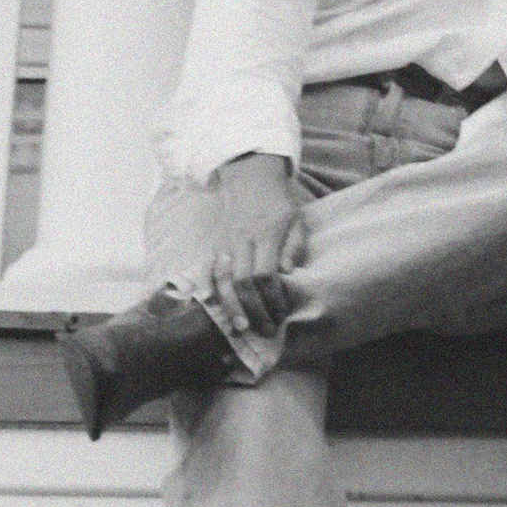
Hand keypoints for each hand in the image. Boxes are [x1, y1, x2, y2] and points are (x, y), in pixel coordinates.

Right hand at [198, 153, 307, 334]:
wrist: (250, 177)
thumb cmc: (279, 202)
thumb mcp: (297, 219)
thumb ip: (294, 246)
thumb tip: (287, 272)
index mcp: (267, 234)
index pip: (266, 274)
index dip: (272, 298)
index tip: (281, 315)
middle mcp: (243, 240)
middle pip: (243, 282)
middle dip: (254, 310)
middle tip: (265, 330)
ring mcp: (226, 242)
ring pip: (224, 280)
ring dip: (232, 307)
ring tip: (240, 328)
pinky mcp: (215, 244)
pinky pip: (209, 271)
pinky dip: (210, 290)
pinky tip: (214, 308)